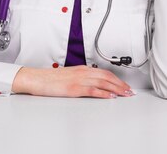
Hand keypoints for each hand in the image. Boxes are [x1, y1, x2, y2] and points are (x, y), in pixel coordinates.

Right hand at [12, 66, 133, 98]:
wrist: (37, 79)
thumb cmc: (50, 79)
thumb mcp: (69, 75)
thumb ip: (81, 78)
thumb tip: (91, 83)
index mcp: (82, 69)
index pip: (104, 72)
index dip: (116, 79)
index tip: (124, 85)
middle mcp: (82, 72)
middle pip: (107, 77)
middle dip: (120, 84)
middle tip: (129, 91)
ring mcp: (79, 80)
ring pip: (103, 82)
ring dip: (116, 88)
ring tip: (125, 94)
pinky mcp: (74, 88)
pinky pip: (92, 90)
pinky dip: (103, 93)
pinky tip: (110, 97)